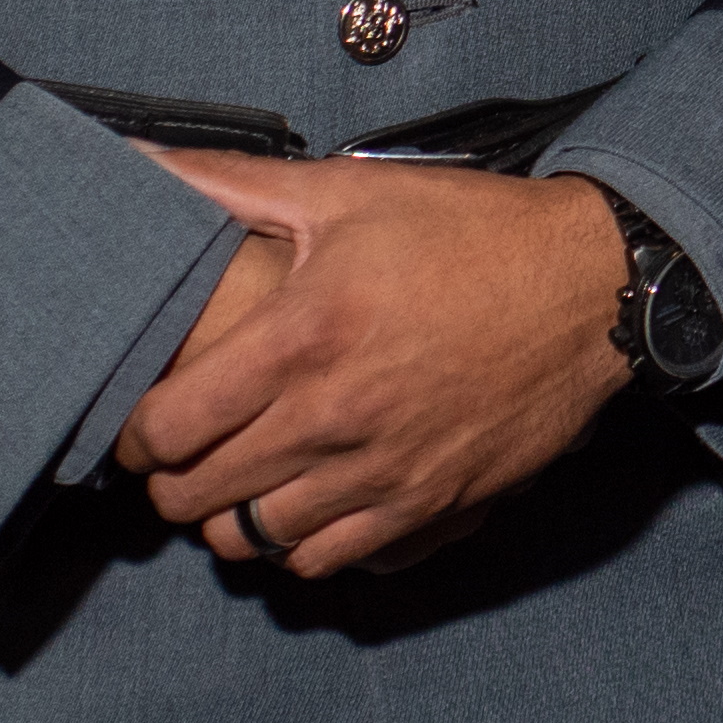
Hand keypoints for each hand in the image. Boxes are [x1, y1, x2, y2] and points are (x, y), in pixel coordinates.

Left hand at [113, 149, 634, 580]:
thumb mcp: (346, 192)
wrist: (592, 285)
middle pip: (197, 496)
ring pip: (253, 541)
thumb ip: (228, 183)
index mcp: (303, 337)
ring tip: (238, 483)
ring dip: (230, 517)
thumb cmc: (469, 232)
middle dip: (171, 481)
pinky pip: (326, 562)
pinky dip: (298, 546)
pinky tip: (303, 506)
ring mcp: (385, 472)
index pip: (167, 428)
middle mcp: (336, 417)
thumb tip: (130, 159)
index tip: (142, 424)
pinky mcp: (430, 506)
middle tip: (184, 454)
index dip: (133, 436)